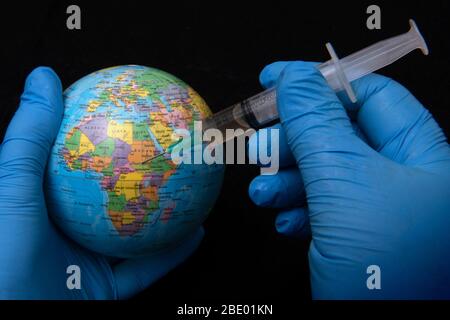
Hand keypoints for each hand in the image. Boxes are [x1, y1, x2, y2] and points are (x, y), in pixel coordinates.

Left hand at [0, 67, 202, 298]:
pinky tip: (198, 232)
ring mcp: (86, 261)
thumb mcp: (10, 193)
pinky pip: (146, 269)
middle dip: (144, 172)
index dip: (103, 134)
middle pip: (114, 195)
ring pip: (136, 232)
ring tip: (195, 185)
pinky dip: (174, 253)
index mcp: (41, 203)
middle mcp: (65, 229)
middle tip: (169, 146)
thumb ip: (29, 140)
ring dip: (169, 211)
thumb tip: (44, 77)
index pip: (76, 161)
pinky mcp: (104, 290)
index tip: (128, 110)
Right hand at [248, 61, 449, 298]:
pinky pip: (324, 210)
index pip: (370, 97)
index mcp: (424, 156)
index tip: (275, 80)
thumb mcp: (344, 184)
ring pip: (326, 175)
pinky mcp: (359, 240)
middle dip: (295, 141)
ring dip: (288, 180)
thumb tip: (293, 76)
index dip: (321, 85)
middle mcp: (407, 181)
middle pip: (341, 136)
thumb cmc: (385, 271)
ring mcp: (380, 212)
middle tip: (260, 146)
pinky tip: (285, 222)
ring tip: (263, 193)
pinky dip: (299, 211)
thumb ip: (316, 124)